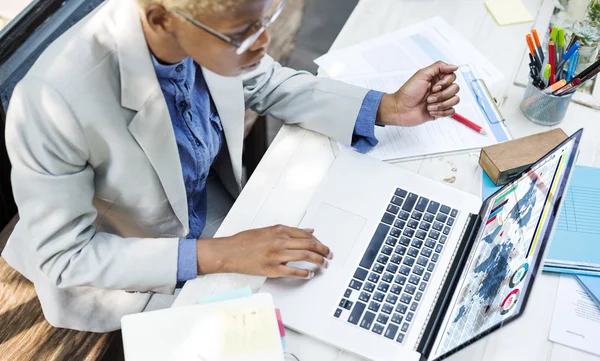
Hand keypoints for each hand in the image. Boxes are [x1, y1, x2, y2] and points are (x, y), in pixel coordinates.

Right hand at [195, 225, 332, 278]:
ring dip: (318, 261)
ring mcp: (276, 255)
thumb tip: (308, 231)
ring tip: (324, 264)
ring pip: (305, 257)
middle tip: (329, 255)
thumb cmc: (245, 241)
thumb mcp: (268, 231)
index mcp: (279, 230)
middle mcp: (280, 241)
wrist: (229, 251)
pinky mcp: (272, 269)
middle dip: (323, 251)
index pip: (306, 235)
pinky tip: (309, 274)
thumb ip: (289, 231)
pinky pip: (293, 271)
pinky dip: (304, 273)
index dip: (318, 241)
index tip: (323, 246)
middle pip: (309, 245)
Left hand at [376, 61, 459, 125]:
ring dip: (441, 104)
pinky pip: (451, 112)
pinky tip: (430, 111)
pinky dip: (441, 112)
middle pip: (455, 89)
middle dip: (442, 95)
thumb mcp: (422, 74)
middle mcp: (440, 89)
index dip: (445, 83)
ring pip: (455, 100)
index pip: (453, 77)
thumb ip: (439, 67)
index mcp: (437, 79)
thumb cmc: (408, 92)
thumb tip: (454, 66)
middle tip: (429, 97)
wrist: (400, 109)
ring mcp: (441, 101)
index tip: (434, 87)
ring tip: (428, 105)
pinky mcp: (440, 112)